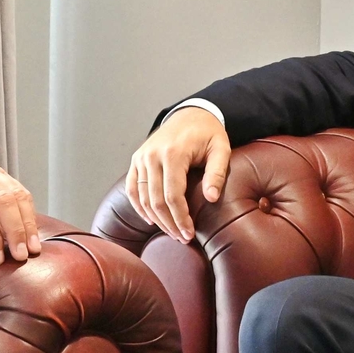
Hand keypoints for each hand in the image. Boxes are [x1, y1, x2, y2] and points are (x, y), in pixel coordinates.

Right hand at [125, 106, 230, 244]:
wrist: (190, 114)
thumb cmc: (208, 133)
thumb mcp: (221, 149)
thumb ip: (217, 173)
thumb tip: (211, 198)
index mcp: (173, 153)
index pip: (173, 195)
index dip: (180, 218)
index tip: (189, 234)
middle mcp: (152, 155)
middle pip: (156, 200)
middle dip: (169, 223)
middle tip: (182, 238)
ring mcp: (141, 157)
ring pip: (143, 198)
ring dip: (156, 219)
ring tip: (171, 232)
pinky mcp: (136, 160)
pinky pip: (132, 189)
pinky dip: (139, 206)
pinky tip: (151, 220)